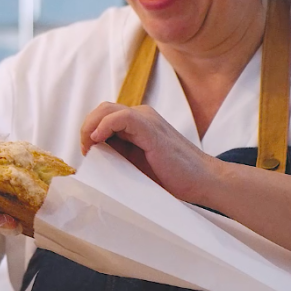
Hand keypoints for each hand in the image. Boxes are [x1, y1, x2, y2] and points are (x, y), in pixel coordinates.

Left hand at [80, 103, 224, 206]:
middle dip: (87, 127)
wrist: (204, 181)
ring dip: (91, 126)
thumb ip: (119, 154)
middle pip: (103, 109)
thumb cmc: (173, 177)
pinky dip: (104, 126)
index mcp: (139, 123)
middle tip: (86, 150)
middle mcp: (142, 116)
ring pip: (107, 110)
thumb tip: (93, 155)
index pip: (104, 116)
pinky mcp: (151, 129)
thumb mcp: (137, 164)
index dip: (89, 130)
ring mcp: (147, 120)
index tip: (87, 152)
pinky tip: (98, 141)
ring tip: (89, 147)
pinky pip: (121, 117)